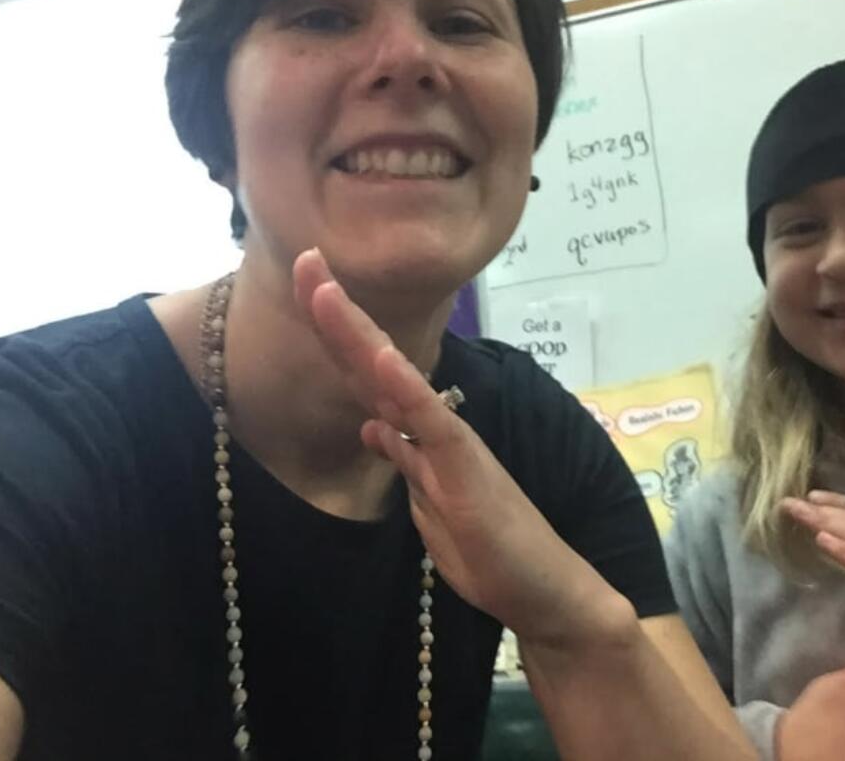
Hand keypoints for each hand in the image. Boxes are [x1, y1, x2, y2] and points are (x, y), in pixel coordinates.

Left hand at [291, 249, 630, 649]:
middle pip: (373, 361)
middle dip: (335, 312)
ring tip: (322, 289)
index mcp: (416, 435)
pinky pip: (430, 423)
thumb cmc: (488, 550)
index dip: (336, 332)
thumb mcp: (427, 504)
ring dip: (356, 333)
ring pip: (393, 380)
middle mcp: (429, 426)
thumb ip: (404, 461)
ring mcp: (447, 442)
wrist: (540, 586)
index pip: (367, 375)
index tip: (308, 285)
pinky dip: (404, 387)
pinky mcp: (464, 467)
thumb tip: (373, 428)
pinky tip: (381, 357)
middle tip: (304, 258)